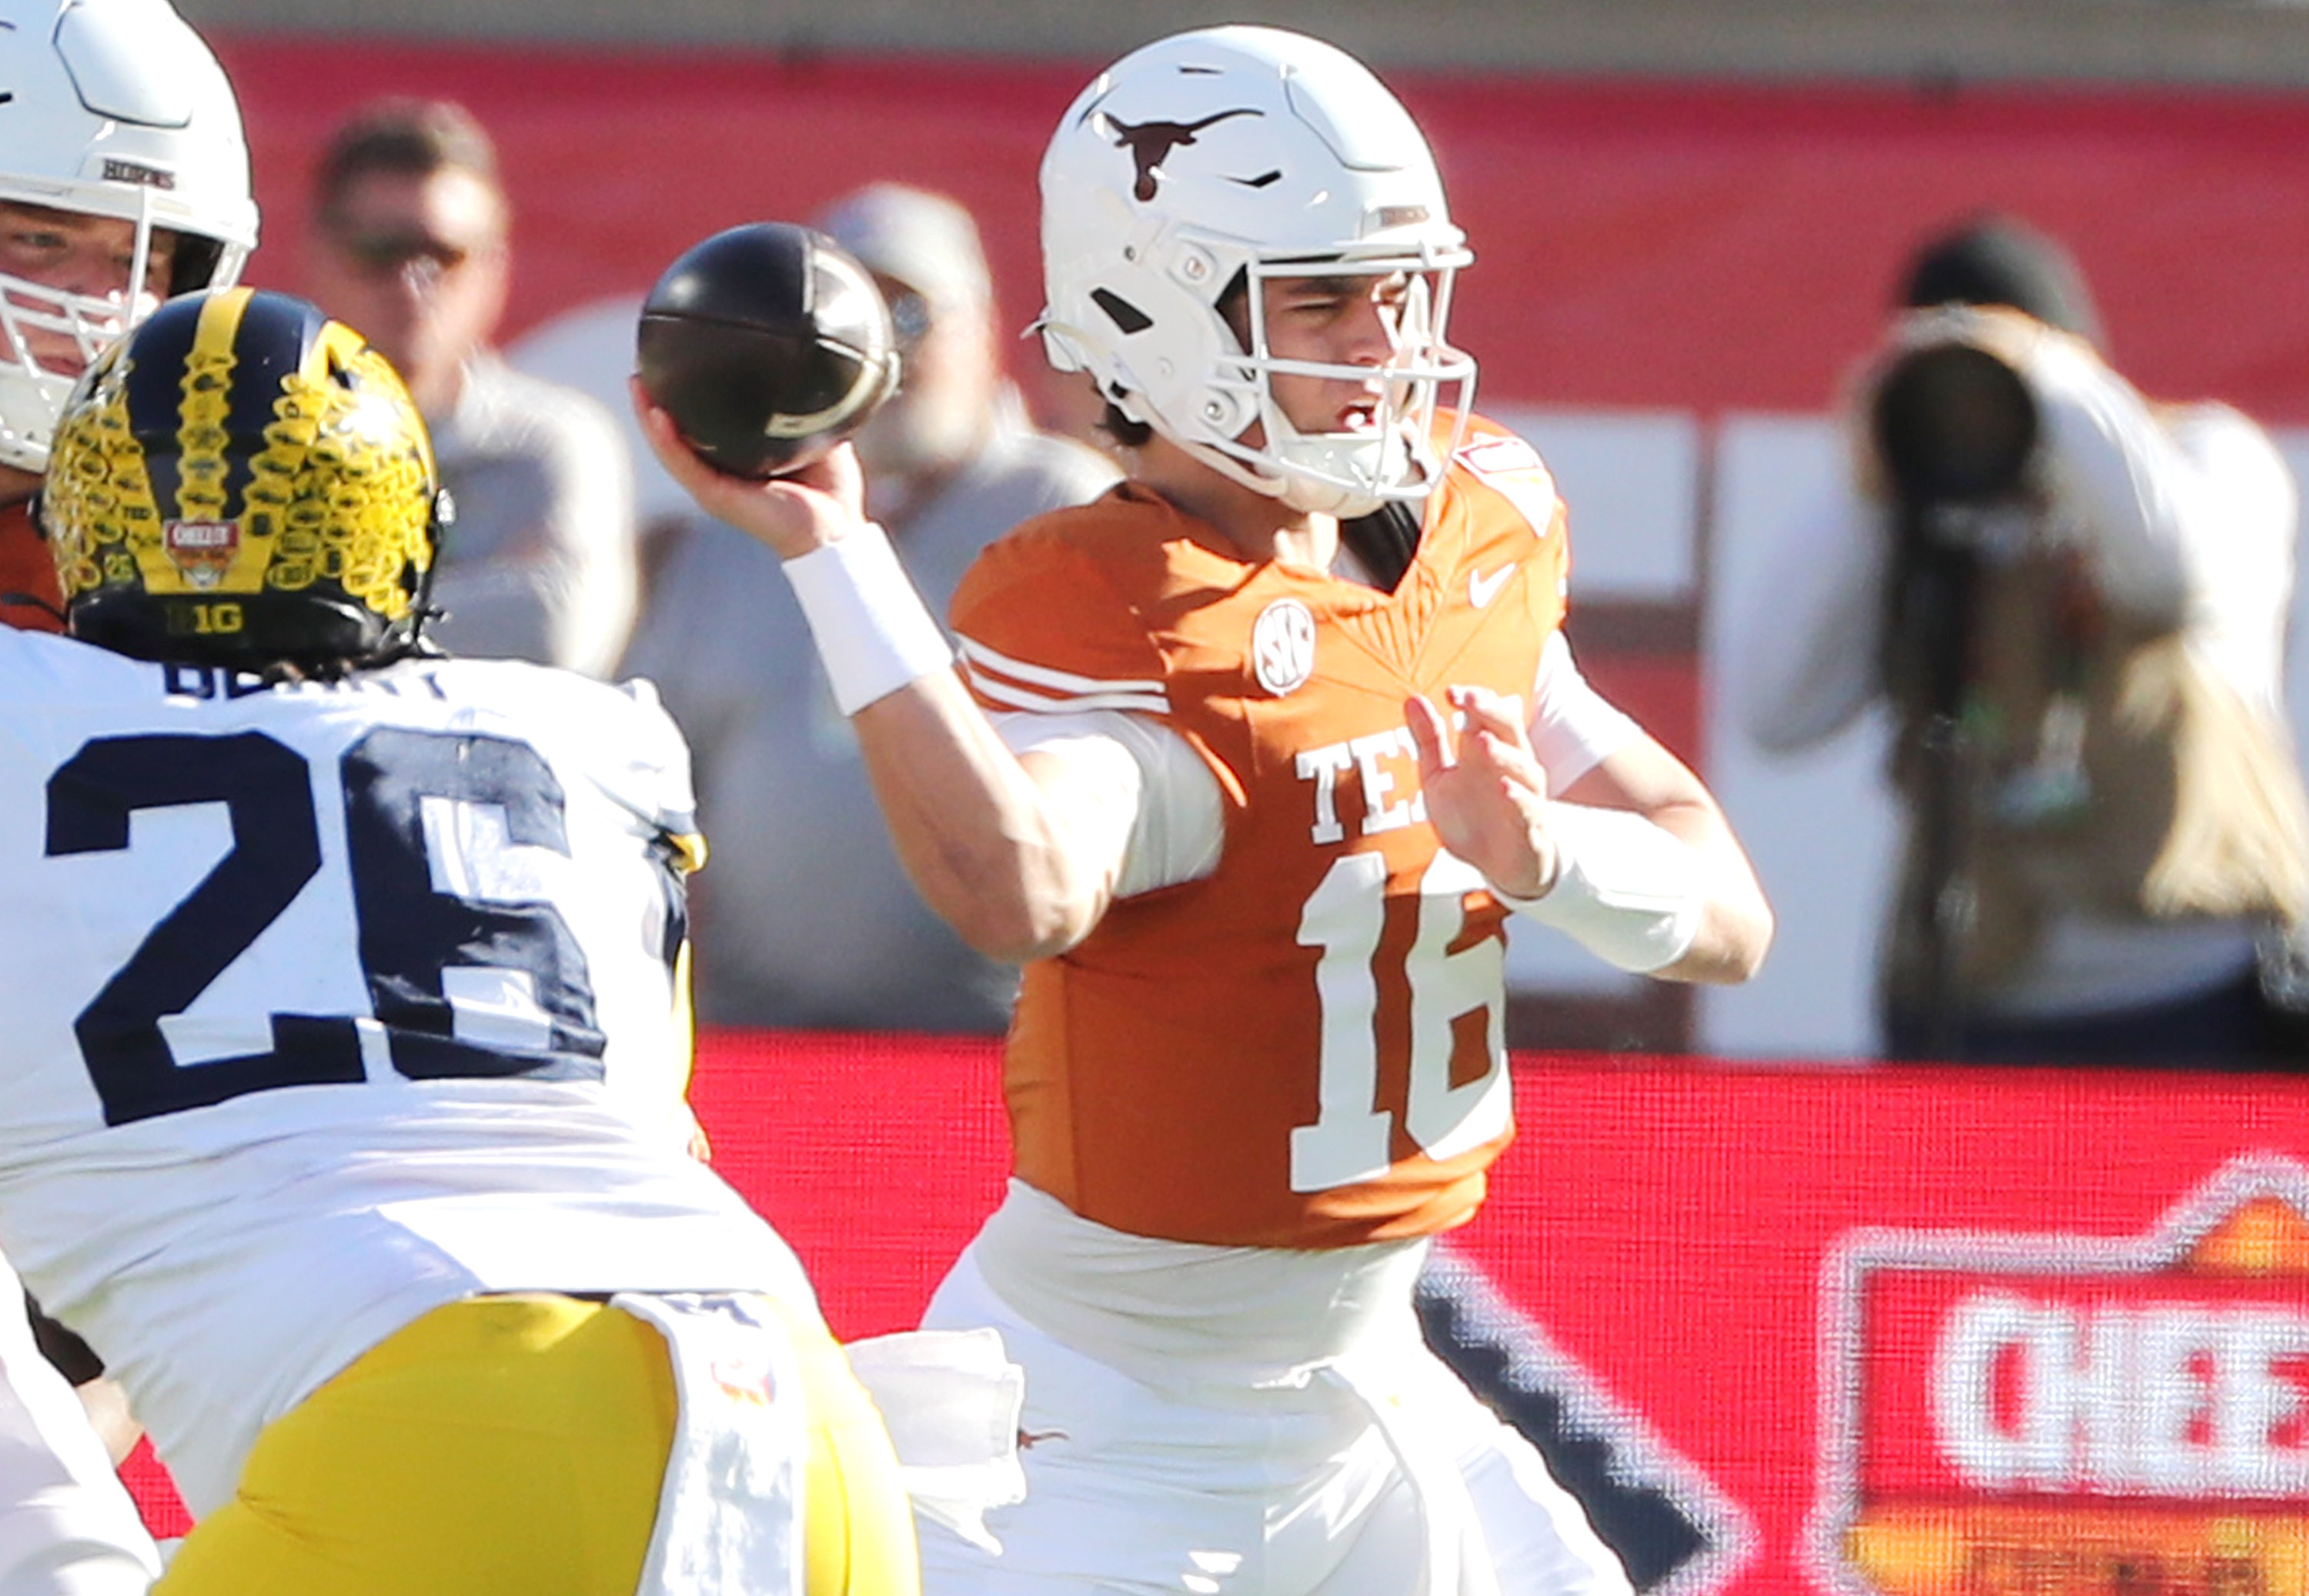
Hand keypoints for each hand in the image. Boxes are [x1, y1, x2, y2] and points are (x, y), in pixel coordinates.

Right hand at [630, 377, 867, 560]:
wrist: (838, 529)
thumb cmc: (830, 490)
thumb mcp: (820, 435)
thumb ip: (809, 407)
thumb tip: (813, 368)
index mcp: (739, 461)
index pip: (702, 426)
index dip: (684, 397)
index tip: (673, 360)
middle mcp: (720, 473)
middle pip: (675, 435)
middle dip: (654, 403)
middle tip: (641, 366)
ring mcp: (714, 486)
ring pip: (670, 448)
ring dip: (648, 417)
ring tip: (636, 383)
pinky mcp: (716, 497)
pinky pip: (684, 466)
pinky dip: (667, 441)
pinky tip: (656, 416)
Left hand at [1405, 685, 1557, 898]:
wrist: (1497, 865)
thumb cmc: (1470, 814)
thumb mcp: (1438, 775)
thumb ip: (1429, 739)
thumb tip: (1412, 698)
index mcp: (1488, 748)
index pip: (1487, 712)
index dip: (1473, 699)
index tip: (1450, 693)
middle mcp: (1511, 765)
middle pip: (1509, 728)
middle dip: (1489, 711)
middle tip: (1468, 699)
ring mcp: (1524, 793)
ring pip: (1523, 765)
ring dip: (1502, 752)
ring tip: (1481, 741)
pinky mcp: (1530, 825)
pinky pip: (1529, 807)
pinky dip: (1519, 797)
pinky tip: (1505, 787)